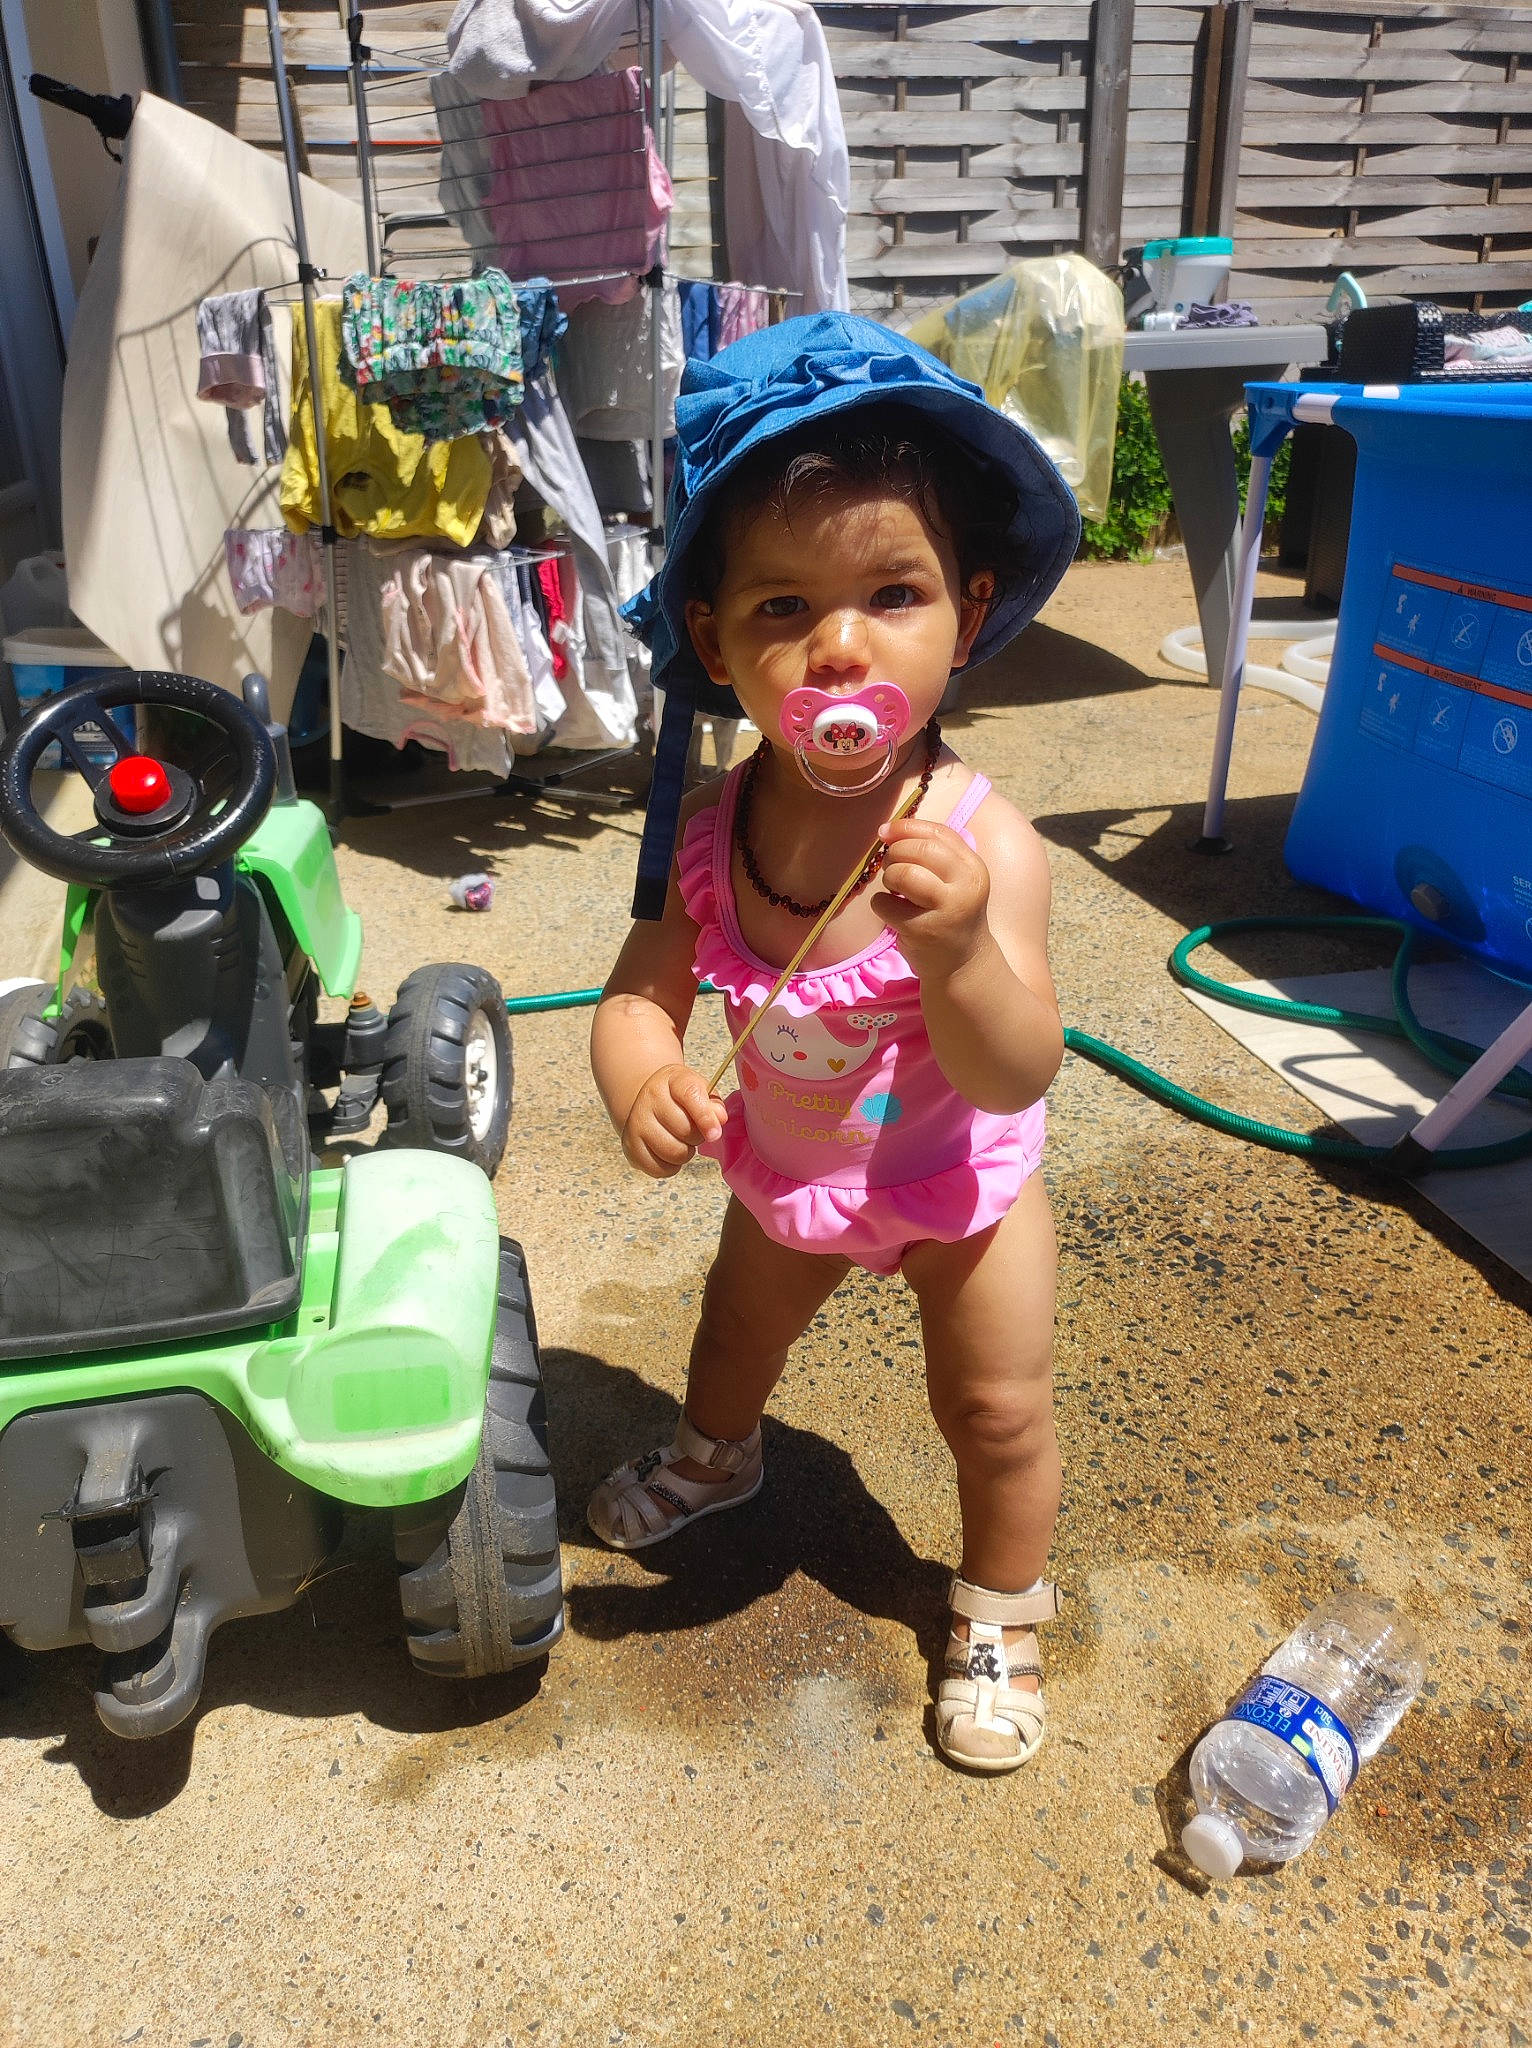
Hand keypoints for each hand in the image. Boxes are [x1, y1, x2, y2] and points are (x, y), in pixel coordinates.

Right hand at [622, 1063, 727, 1177]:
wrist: (648, 1103)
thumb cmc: (679, 1100)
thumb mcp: (700, 1092)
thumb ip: (713, 1105)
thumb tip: (719, 1118)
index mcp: (671, 1080)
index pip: (690, 1095)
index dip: (705, 1117)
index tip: (715, 1133)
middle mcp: (649, 1099)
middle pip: (685, 1130)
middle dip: (697, 1136)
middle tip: (692, 1130)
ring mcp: (636, 1123)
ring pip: (674, 1153)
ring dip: (685, 1153)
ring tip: (680, 1140)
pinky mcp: (630, 1146)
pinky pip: (659, 1169)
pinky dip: (670, 1166)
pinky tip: (668, 1152)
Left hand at [870, 817, 992, 972]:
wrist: (963, 963)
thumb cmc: (950, 913)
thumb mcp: (955, 880)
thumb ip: (931, 853)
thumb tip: (888, 831)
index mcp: (973, 868)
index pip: (939, 834)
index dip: (906, 827)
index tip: (886, 832)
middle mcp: (964, 887)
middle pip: (919, 851)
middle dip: (895, 854)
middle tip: (891, 867)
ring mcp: (945, 910)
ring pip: (902, 874)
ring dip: (888, 878)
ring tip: (894, 890)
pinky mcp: (922, 931)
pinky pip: (884, 904)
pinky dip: (880, 904)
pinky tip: (893, 912)